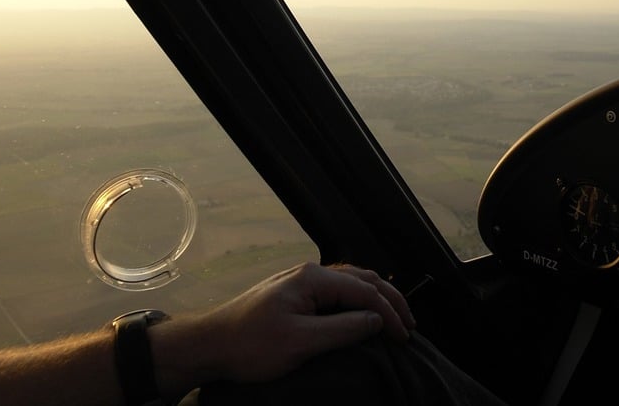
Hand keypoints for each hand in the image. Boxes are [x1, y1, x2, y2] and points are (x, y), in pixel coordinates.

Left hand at [185, 262, 416, 384]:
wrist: (208, 344)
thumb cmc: (249, 345)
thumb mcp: (300, 342)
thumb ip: (343, 329)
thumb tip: (377, 321)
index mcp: (313, 278)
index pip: (366, 291)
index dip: (390, 314)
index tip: (404, 339)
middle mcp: (310, 273)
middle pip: (363, 279)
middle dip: (390, 300)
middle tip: (410, 325)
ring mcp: (301, 282)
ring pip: (351, 283)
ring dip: (376, 299)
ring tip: (395, 318)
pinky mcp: (294, 295)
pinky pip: (337, 292)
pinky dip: (358, 301)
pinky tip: (363, 313)